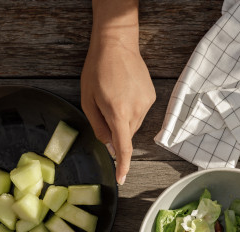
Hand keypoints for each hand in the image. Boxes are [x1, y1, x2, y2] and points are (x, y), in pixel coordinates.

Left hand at [81, 32, 154, 184]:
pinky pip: (140, 112)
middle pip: (127, 135)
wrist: (117, 44)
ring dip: (123, 119)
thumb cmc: (97, 69)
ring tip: (114, 96)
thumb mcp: (88, 100)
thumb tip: (109, 146)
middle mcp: (136, 110)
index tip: (122, 179)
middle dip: (116, 132)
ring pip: (134, 125)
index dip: (123, 166)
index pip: (124, 148)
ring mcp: (147, 103)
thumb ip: (98, 126)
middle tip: (104, 110)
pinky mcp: (152, 97)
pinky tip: (124, 91)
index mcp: (118, 113)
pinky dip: (131, 109)